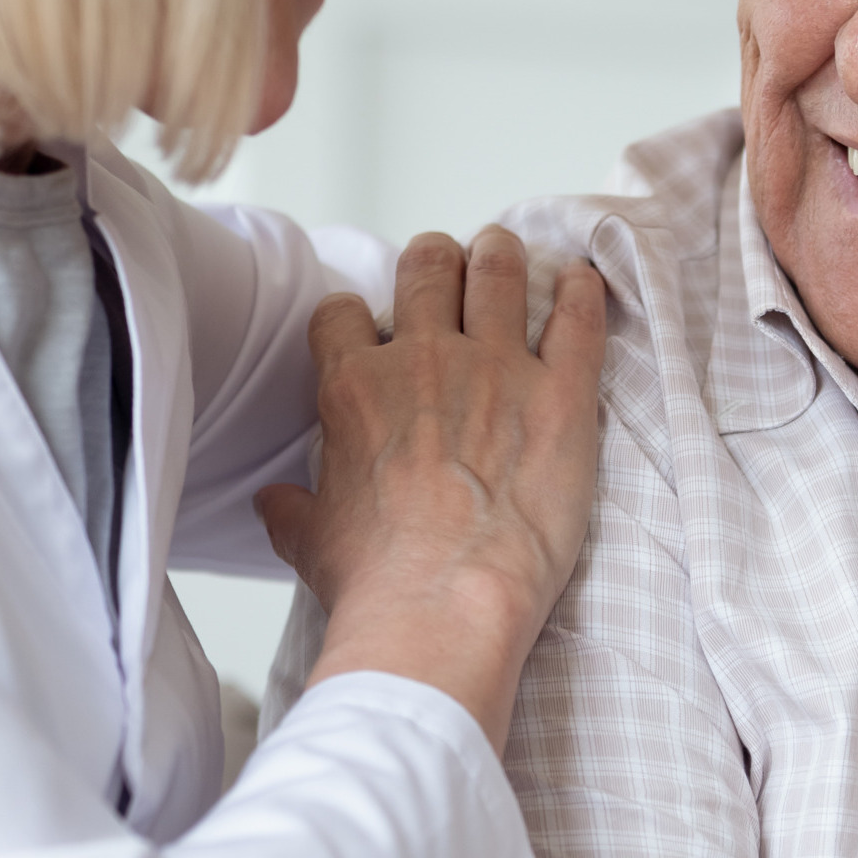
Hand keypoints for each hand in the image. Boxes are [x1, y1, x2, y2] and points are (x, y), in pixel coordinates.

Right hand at [256, 226, 606, 749]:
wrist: (447, 603)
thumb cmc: (378, 581)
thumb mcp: (311, 542)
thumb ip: (293, 510)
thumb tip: (273, 503)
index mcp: (355, 387)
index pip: (343, 312)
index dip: (358, 316)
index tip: (373, 329)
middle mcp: (423, 360)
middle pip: (427, 268)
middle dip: (436, 261)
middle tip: (449, 268)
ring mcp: (497, 369)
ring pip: (498, 272)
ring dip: (502, 256)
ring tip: (507, 254)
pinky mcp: (562, 394)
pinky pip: (578, 319)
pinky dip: (583, 294)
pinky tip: (583, 282)